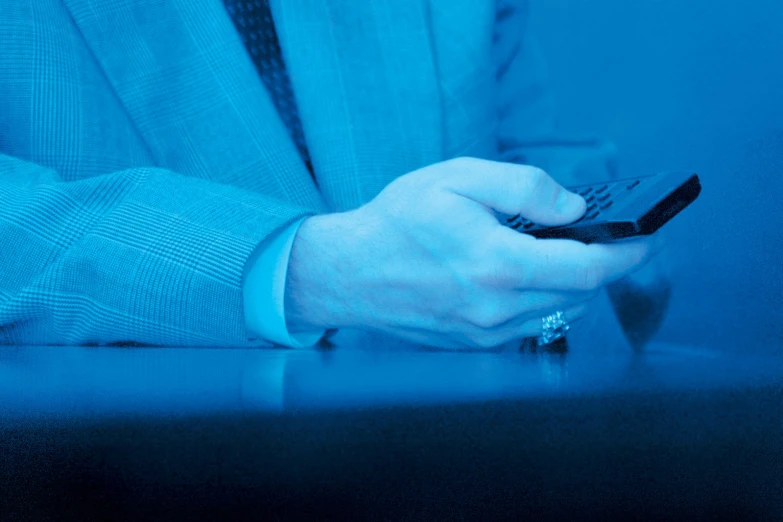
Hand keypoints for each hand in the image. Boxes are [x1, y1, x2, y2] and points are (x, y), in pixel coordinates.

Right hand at [285, 157, 660, 348]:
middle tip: (601, 238)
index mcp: (497, 263)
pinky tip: (520, 275)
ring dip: (572, 284)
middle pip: (581, 294)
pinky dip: (541, 299)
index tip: (646, 240)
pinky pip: (530, 325)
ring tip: (558, 253)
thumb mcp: (456, 178)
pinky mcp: (476, 344)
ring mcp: (486, 332)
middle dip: (601, 266)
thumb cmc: (398, 220)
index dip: (628, 254)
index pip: (590, 270)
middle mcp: (496, 307)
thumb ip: (523, 186)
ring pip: (559, 312)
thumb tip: (573, 206)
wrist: (350, 271)